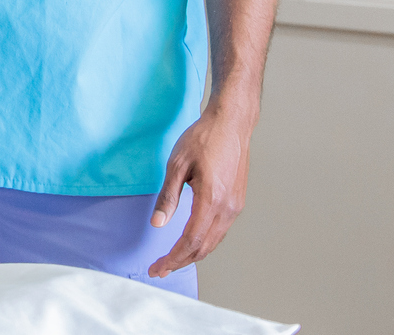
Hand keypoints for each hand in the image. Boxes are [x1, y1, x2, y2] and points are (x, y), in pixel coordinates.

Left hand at [148, 105, 252, 278]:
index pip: (191, 241)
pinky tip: (191, 242)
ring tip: (172, 260)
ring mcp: (235, 206)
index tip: (156, 269)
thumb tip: (158, 224)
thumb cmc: (202, 139)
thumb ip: (168, 197)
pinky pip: (219, 231)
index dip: (172, 259)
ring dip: (192, 254)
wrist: (231, 124)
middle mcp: (227, 208)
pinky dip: (204, 242)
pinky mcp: (237, 202)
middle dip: (180, 262)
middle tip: (159, 269)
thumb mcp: (177, 164)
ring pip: (213, 241)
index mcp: (211, 199)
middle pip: (203, 247)